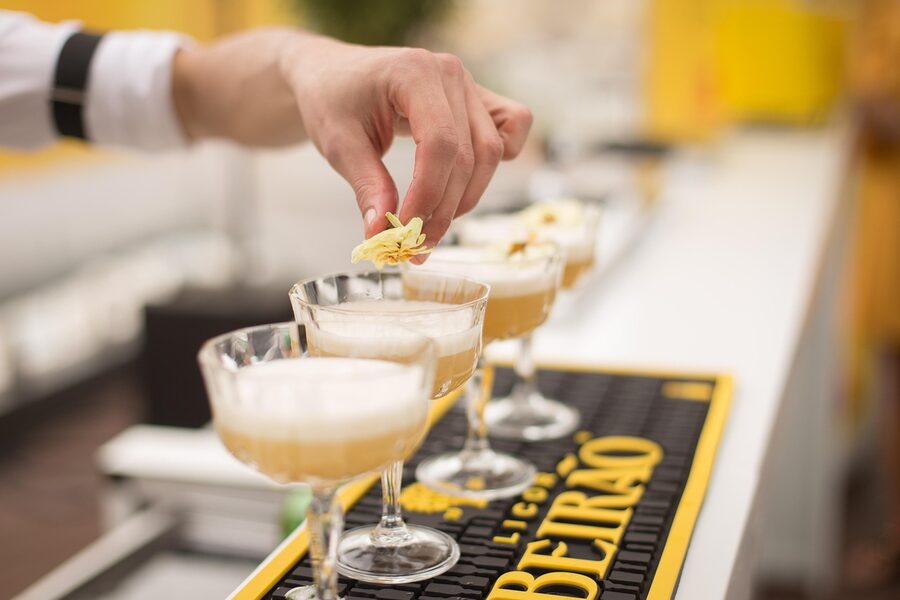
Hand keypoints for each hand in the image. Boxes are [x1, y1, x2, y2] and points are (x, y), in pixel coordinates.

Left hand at [173, 29, 532, 247]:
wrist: (332, 74)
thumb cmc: (332, 100)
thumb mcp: (338, 144)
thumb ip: (366, 187)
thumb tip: (382, 236)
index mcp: (415, 73)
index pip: (441, 144)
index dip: (428, 195)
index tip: (404, 232)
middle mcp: (450, 74)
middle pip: (469, 155)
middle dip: (444, 209)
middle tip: (416, 246)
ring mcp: (468, 85)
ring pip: (490, 152)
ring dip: (466, 198)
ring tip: (431, 229)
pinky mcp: (476, 100)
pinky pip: (510, 128)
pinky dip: (496, 162)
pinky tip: (464, 186)